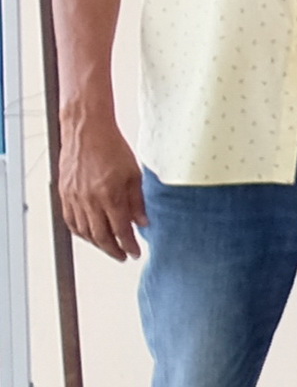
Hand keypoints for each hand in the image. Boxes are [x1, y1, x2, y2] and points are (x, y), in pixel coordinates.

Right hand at [56, 101, 140, 260]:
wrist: (87, 131)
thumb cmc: (112, 148)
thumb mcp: (134, 174)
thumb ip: (138, 201)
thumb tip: (143, 223)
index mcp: (109, 195)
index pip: (120, 230)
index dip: (129, 245)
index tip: (135, 253)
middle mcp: (89, 200)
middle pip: (100, 236)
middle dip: (113, 250)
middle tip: (123, 256)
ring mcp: (73, 197)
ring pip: (83, 231)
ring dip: (97, 244)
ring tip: (110, 247)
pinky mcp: (64, 193)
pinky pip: (70, 220)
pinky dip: (80, 232)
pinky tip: (90, 234)